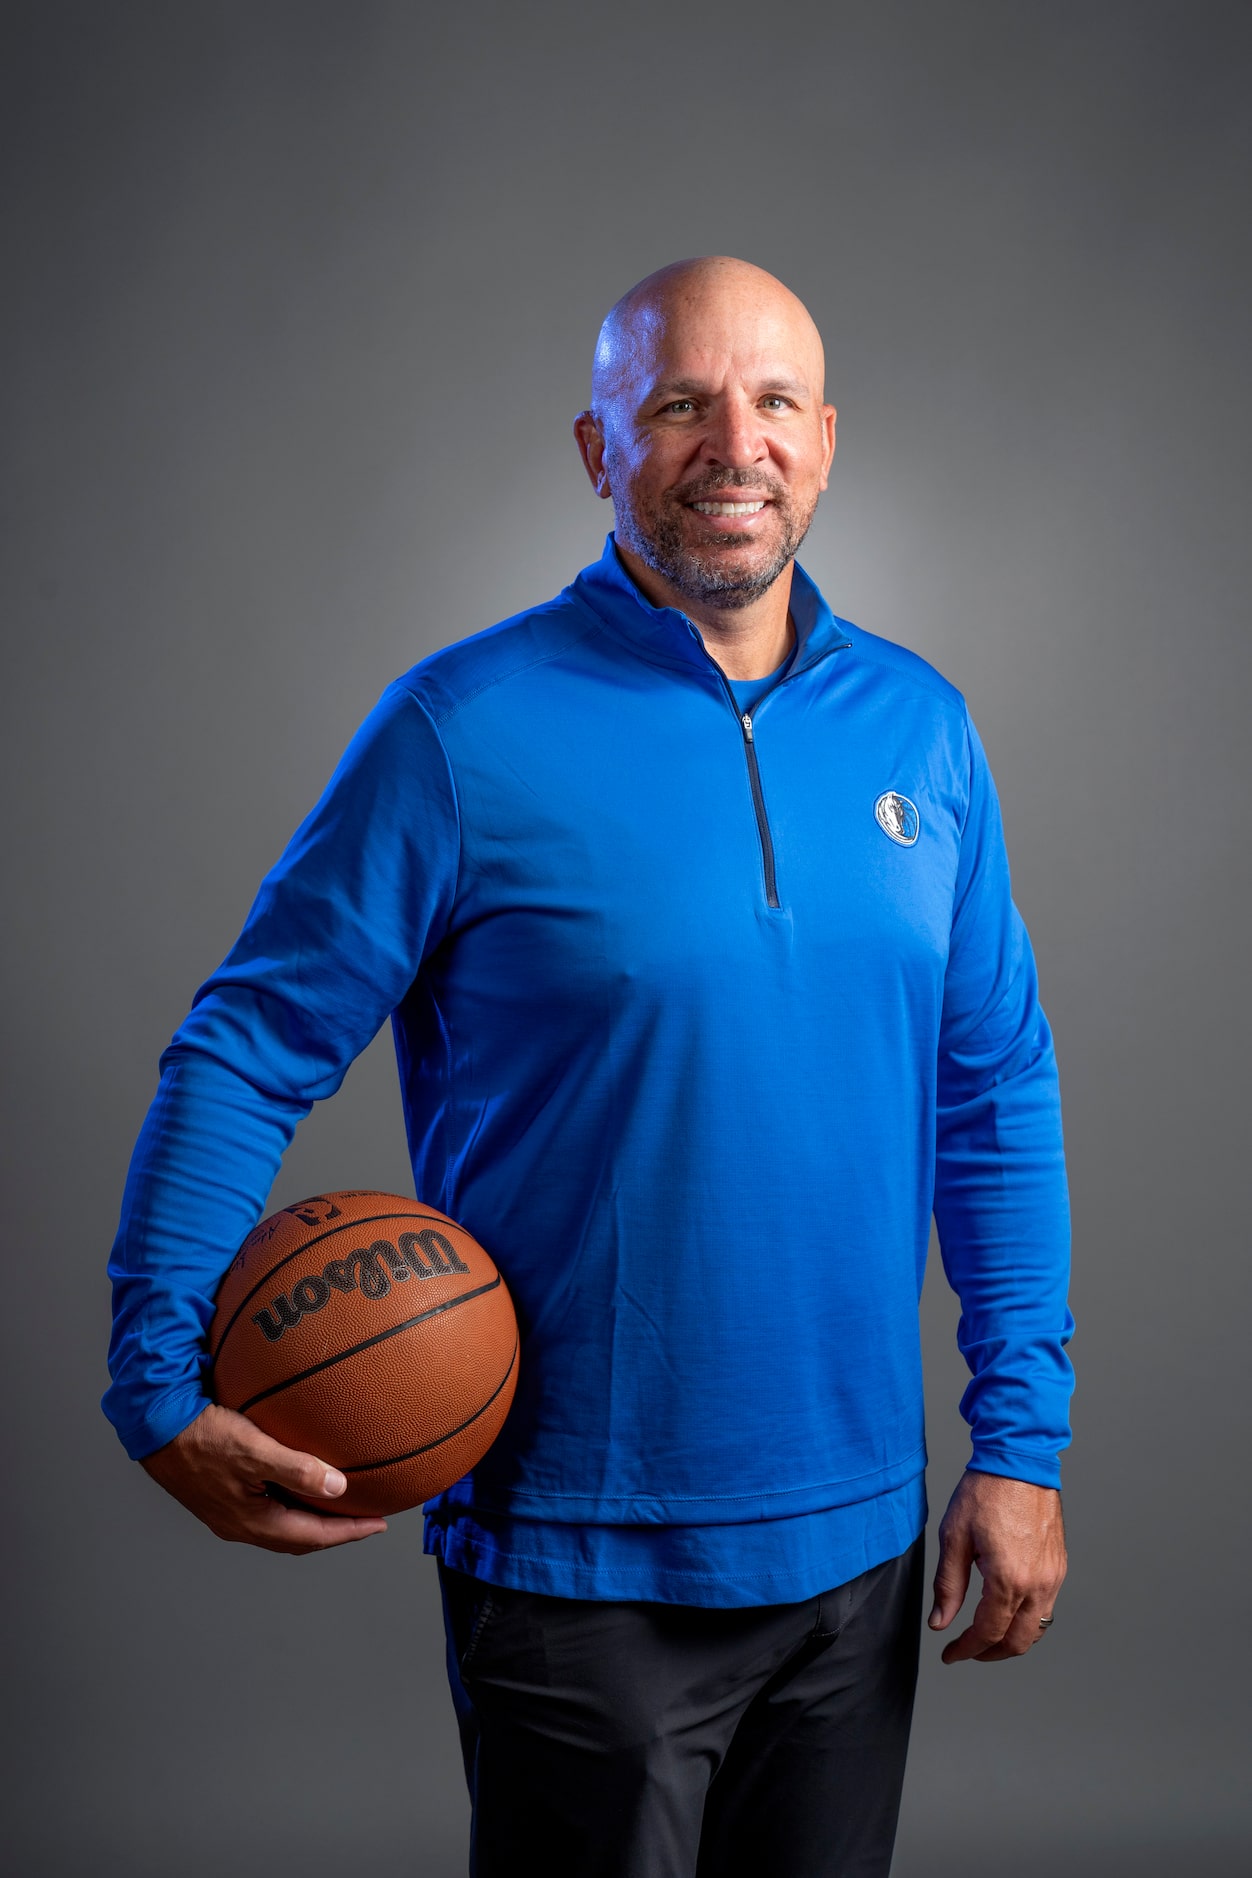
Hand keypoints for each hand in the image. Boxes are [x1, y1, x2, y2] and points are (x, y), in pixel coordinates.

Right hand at [140, 1403, 387, 1554]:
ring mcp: (230, 1512)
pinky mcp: (223, 1494)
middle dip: (335, 1530)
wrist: (154, 1426)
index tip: (378, 1524)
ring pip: (283, 1524)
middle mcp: (240, 1524)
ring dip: (314, 1517)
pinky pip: (269, 1507)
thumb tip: (339, 1487)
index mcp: (251, 1522)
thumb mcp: (253, 1450)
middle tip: (366, 1517)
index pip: (312, 1537)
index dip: (348, 1533)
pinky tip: (302, 1481)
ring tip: (341, 1503)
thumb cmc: (201, 1435)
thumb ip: (296, 1469)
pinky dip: (294, 1501)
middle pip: (299, 1538)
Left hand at [928, 1469, 1065, 1662]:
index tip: (950, 1653)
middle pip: (1018, 1642)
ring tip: (987, 1635)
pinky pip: (1047, 1606)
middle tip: (967, 1650)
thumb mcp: (954, 1537)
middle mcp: (1037, 1584)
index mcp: (1009, 1579)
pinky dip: (1028, 1619)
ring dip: (1012, 1639)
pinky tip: (1008, 1609)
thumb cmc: (986, 1491)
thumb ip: (948, 1585)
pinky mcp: (1059, 1565)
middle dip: (991, 1653)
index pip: (988, 1633)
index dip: (966, 1649)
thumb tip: (940, 1622)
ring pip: (1038, 1628)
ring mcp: (1053, 1576)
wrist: (1019, 1460)